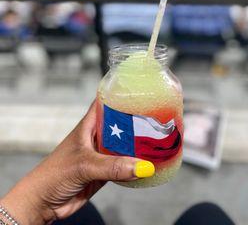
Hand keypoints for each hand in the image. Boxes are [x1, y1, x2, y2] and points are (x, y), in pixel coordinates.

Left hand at [1, 101, 154, 224]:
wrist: (43, 203)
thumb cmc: (54, 175)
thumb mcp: (84, 165)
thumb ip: (113, 166)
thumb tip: (143, 166)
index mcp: (89, 124)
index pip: (107, 101)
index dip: (122, 93)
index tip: (142, 89)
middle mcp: (97, 135)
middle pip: (121, 122)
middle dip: (138, 120)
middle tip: (160, 117)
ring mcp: (102, 153)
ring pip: (125, 144)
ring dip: (139, 143)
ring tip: (160, 138)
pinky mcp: (105, 171)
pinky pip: (125, 164)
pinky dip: (136, 164)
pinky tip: (150, 162)